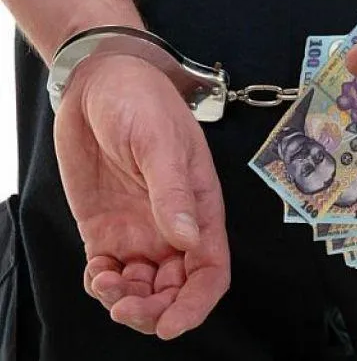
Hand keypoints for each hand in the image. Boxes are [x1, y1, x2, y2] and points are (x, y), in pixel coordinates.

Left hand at [54, 55, 229, 338]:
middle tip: (126, 308)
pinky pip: (110, 272)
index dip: (196, 304)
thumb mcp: (161, 142)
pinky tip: (95, 273)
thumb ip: (173, 191)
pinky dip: (102, 285)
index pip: (210, 271)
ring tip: (105, 284)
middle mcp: (174, 228)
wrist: (100, 84)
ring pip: (143, 288)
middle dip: (155, 310)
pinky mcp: (107, 229)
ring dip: (126, 301)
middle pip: (176, 289)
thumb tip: (187, 239)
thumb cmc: (143, 103)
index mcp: (200, 210)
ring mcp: (140, 230)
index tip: (170, 324)